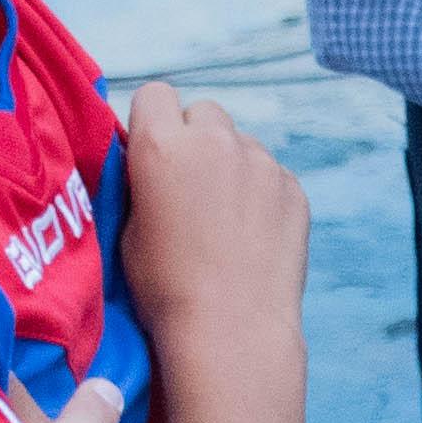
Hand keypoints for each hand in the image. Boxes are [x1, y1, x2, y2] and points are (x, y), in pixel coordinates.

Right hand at [110, 79, 308, 346]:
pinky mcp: (293, 187)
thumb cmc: (164, 288)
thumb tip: (148, 164)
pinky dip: (261, 194)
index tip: (152, 153)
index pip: (154, 93)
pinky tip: (253, 235)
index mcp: (162, 146)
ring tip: (225, 218)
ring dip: (229, 165)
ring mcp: (261, 162)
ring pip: (240, 143)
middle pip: (202, 112)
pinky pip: (271, 174)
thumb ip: (140, 182)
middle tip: (189, 186)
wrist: (231, 328)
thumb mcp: (128, 230)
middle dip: (194, 139)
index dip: (150, 121)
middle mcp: (215, 141)